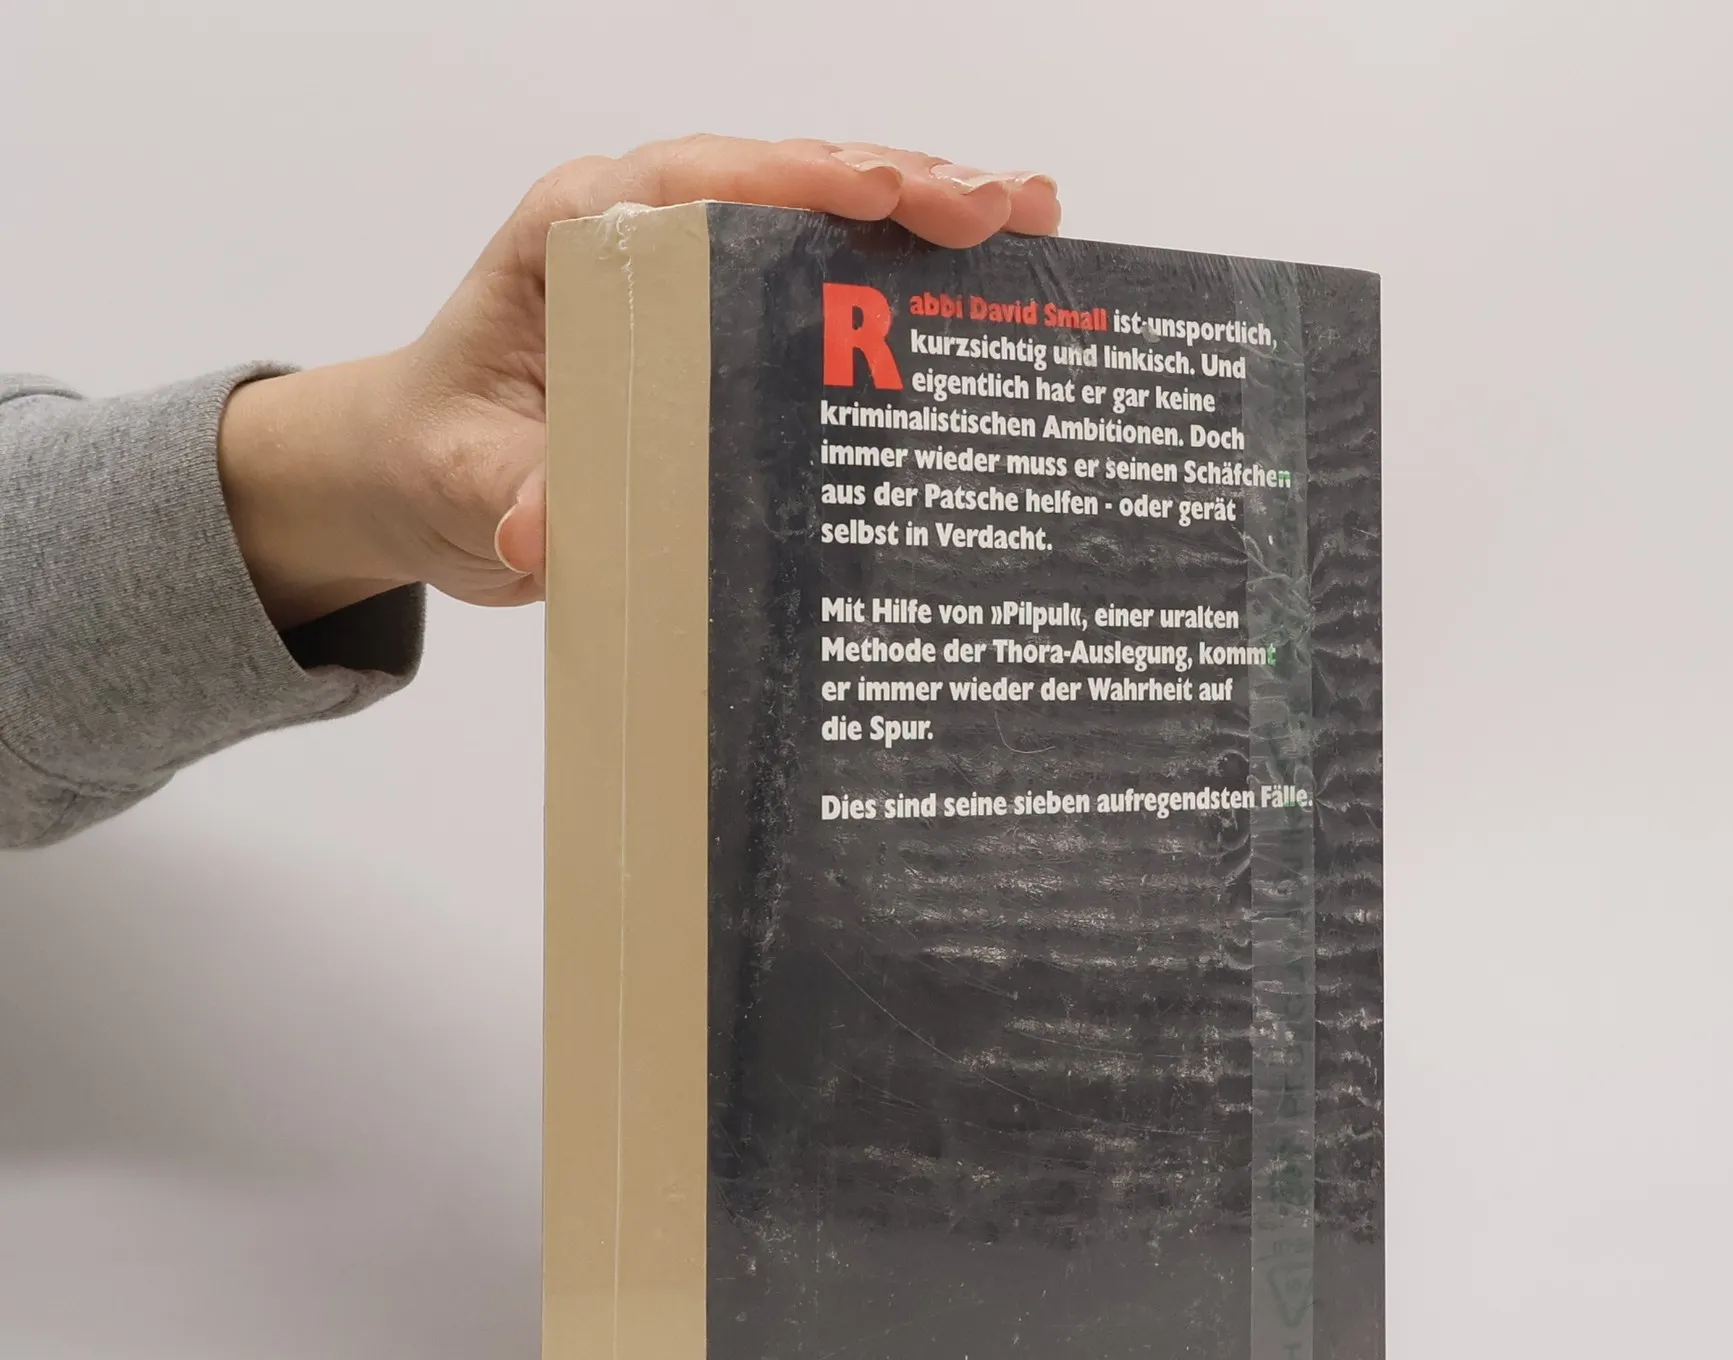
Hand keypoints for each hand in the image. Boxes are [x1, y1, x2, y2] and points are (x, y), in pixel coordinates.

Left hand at [219, 137, 1060, 628]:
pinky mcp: (731, 321)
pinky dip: (909, 280)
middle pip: (788, 182)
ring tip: (1032, 220)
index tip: (880, 195)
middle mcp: (649, 228)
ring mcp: (699, 268)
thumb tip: (540, 531)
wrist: (426, 473)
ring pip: (826, 219)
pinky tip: (987, 285)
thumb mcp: (463, 483)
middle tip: (1006, 208)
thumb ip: (504, 494)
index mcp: (579, 232)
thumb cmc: (441, 453)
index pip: (700, 182)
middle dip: (904, 186)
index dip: (797, 182)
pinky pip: (828, 281)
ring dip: (931, 218)